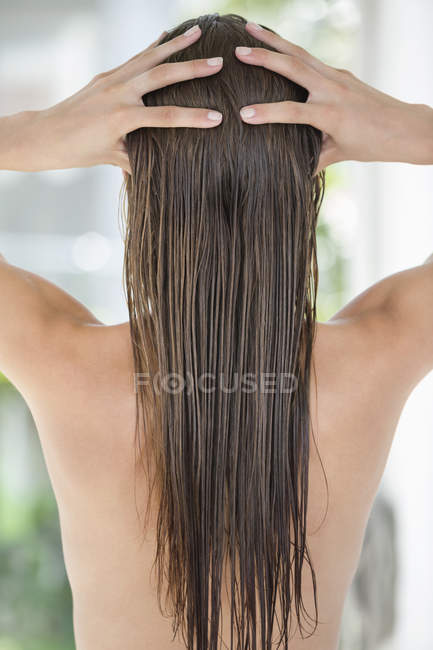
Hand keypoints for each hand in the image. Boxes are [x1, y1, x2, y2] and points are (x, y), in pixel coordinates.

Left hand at [0, 25, 223, 173]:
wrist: (45, 134)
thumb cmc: (78, 152)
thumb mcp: (111, 158)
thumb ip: (137, 158)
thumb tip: (163, 167)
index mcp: (122, 117)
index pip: (166, 116)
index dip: (193, 118)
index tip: (218, 118)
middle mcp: (118, 92)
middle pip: (162, 75)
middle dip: (192, 68)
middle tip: (218, 62)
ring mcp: (111, 79)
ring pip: (149, 57)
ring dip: (174, 44)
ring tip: (197, 32)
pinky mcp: (106, 75)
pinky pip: (135, 58)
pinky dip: (152, 47)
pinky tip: (167, 36)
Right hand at [236, 22, 432, 172]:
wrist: (403, 126)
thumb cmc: (371, 145)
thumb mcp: (339, 155)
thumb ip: (313, 160)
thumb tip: (290, 174)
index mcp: (330, 114)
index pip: (292, 112)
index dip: (267, 114)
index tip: (243, 114)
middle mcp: (332, 90)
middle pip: (293, 67)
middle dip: (265, 57)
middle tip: (238, 51)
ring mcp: (337, 77)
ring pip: (300, 53)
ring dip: (274, 40)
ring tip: (250, 28)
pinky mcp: (340, 73)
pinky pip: (309, 57)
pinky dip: (290, 49)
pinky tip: (275, 43)